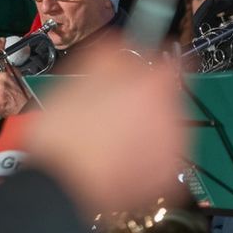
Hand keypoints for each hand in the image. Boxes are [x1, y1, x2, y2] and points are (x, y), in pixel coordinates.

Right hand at [24, 36, 187, 214]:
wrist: (61, 187)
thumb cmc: (65, 132)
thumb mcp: (77, 81)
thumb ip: (110, 56)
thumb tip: (126, 45)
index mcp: (152, 87)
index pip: (171, 64)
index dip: (153, 66)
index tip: (139, 74)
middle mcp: (170, 115)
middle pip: (165, 99)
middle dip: (145, 102)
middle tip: (114, 112)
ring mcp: (172, 149)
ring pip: (163, 129)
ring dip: (146, 130)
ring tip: (112, 140)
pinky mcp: (166, 177)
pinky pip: (161, 159)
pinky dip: (146, 158)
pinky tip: (120, 160)